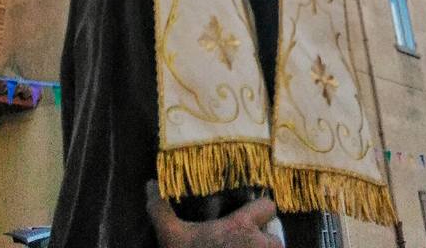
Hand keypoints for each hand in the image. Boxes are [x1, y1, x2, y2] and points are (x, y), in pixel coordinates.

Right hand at [145, 181, 282, 247]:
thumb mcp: (170, 236)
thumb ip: (161, 209)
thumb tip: (149, 183)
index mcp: (241, 227)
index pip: (268, 206)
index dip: (261, 210)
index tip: (249, 217)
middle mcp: (258, 245)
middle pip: (276, 238)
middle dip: (266, 243)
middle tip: (248, 246)